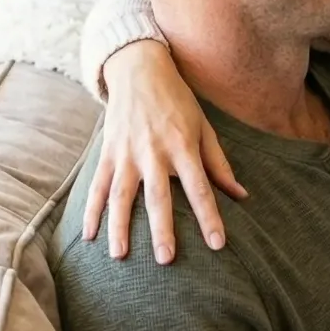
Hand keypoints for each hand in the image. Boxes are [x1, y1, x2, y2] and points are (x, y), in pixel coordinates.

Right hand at [81, 41, 245, 262]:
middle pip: (158, 197)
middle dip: (162, 230)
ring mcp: (126, 153)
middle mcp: (153, 152)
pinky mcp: (107, 153)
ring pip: (121, 196)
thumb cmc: (178, 102)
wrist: (139, 70)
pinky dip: (91, 210)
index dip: (209, 217)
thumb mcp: (204, 127)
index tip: (217, 245)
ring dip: (119, 227)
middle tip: (166, 260)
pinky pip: (98, 186)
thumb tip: (241, 196)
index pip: (200, 188)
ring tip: (119, 255)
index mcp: (183, 147)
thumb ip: (219, 164)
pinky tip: (89, 235)